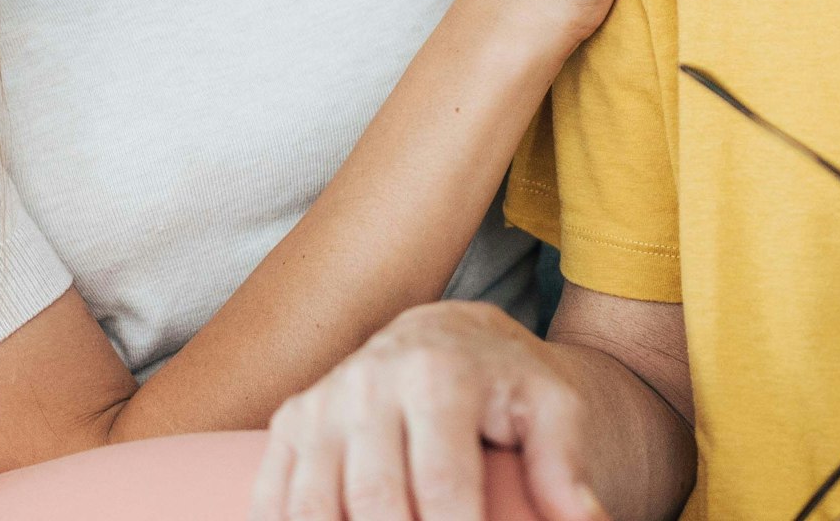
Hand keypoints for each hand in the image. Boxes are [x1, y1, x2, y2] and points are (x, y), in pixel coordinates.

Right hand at [252, 301, 604, 520]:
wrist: (449, 334)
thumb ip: (565, 467)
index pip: (442, 487)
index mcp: (436, 373)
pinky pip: (274, 495)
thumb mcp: (553, 410)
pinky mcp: (292, 422)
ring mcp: (323, 400)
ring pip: (312, 505)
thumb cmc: (508, 384)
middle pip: (374, 502)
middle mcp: (369, 379)